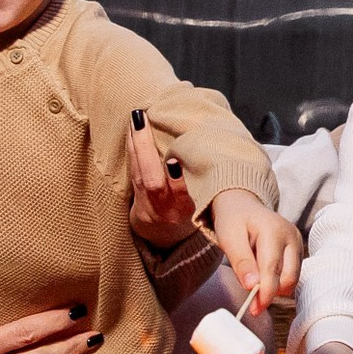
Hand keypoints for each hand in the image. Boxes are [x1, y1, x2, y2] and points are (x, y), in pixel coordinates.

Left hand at [125, 116, 198, 245]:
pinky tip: (131, 131)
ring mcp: (148, 205)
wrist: (164, 234)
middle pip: (152, 183)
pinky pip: (132, 172)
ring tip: (136, 119)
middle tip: (142, 122)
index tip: (173, 162)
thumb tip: (221, 147)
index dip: (176, 183)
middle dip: (145, 151)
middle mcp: (166, 209)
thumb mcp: (203, 202)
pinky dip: (131, 149)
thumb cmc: (191, 209)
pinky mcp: (136, 199)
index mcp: (187, 211)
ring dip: (135, 144)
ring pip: (139, 174)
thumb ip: (204, 182)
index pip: (181, 198)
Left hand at [208, 188, 300, 314]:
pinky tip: (263, 275)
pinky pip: (292, 274)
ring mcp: (297, 243)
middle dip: (271, 293)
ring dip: (275, 287)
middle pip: (289, 278)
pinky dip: (278, 281)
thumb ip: (241, 262)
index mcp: (274, 231)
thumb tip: (252, 287)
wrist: (242, 205)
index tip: (254, 309)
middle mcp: (292, 236)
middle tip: (252, 301)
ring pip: (292, 279)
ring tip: (255, 280)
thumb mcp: (229, 238)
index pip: (273, 270)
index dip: (265, 293)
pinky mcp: (298, 250)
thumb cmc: (233, 220)